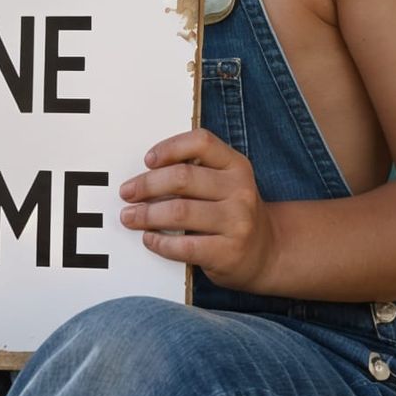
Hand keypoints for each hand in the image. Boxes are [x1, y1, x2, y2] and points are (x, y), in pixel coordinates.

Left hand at [119, 129, 277, 291]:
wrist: (268, 252)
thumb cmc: (233, 214)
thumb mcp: (226, 184)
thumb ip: (197, 173)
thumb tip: (145, 174)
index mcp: (237, 166)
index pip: (202, 142)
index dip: (170, 147)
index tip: (147, 160)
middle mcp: (240, 190)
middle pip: (183, 178)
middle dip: (147, 185)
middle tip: (127, 193)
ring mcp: (238, 222)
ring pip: (179, 211)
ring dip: (146, 215)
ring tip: (130, 217)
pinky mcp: (229, 252)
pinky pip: (184, 246)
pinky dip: (160, 242)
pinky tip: (149, 239)